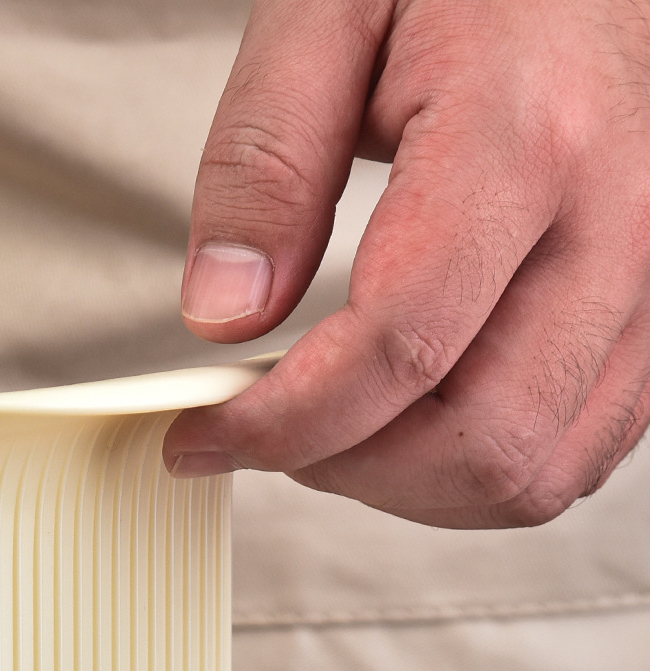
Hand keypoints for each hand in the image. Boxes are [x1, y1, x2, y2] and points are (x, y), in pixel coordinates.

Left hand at [163, 0, 649, 527]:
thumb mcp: (326, 12)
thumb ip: (266, 161)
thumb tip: (223, 313)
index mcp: (527, 136)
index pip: (399, 347)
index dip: (282, 423)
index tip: (201, 434)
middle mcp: (620, 219)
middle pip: (479, 441)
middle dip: (343, 467)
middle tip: (262, 431)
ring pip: (533, 471)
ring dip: (407, 485)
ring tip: (328, 426)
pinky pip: (577, 449)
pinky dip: (475, 469)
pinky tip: (405, 418)